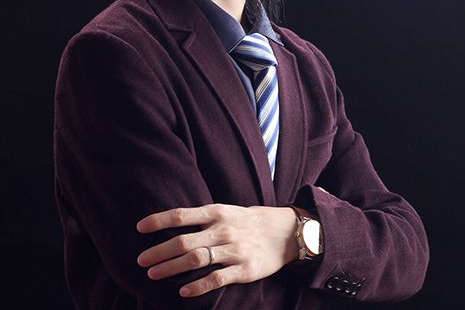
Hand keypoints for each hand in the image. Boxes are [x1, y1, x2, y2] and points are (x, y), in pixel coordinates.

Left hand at [136, 204, 298, 296]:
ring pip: (196, 260)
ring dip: (171, 268)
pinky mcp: (244, 269)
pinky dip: (198, 286)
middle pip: (184, 241)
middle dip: (159, 251)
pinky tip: (183, 292)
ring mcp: (234, 250)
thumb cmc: (249, 220)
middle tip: (140, 260)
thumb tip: (172, 223)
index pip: (182, 215)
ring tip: (152, 274)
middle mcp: (223, 230)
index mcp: (218, 212)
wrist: (285, 232)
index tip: (139, 228)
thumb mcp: (227, 210)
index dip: (159, 221)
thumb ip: (203, 218)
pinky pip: (217, 279)